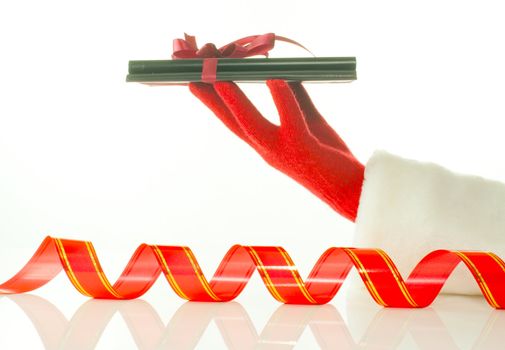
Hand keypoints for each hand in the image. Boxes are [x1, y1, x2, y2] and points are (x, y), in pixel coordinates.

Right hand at [189, 80, 363, 220]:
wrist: (351, 189)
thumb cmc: (329, 157)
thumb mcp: (309, 123)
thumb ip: (296, 99)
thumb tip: (285, 74)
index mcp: (267, 143)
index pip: (234, 120)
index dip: (215, 101)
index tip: (199, 81)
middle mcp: (268, 149)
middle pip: (232, 122)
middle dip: (210, 99)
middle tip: (193, 75)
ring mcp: (283, 151)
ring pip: (252, 124)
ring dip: (234, 100)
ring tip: (219, 77)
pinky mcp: (304, 149)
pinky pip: (291, 119)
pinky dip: (282, 98)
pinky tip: (274, 78)